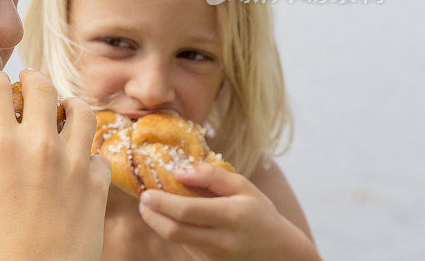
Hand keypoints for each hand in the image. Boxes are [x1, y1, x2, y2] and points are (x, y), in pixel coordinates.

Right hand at [0, 69, 110, 260]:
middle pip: (41, 86)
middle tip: (29, 82)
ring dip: (69, 106)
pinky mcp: (98, 181)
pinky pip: (98, 152)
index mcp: (0, 146)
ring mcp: (74, 161)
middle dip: (32, 79)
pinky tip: (78, 164)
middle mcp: (39, 145)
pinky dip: (88, 154)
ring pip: (80, 109)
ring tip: (63, 111)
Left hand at [138, 163, 320, 260]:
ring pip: (177, 242)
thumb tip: (179, 171)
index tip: (146, 192)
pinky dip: (175, 234)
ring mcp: (216, 258)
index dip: (161, 202)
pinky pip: (186, 249)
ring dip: (159, 224)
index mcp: (231, 216)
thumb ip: (211, 175)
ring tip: (154, 208)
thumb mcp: (243, 187)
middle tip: (143, 202)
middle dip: (151, 216)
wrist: (280, 253)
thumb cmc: (259, 214)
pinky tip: (174, 221)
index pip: (186, 210)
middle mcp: (223, 241)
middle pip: (174, 232)